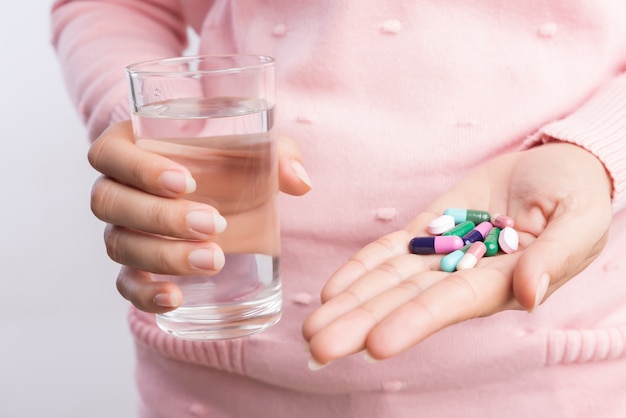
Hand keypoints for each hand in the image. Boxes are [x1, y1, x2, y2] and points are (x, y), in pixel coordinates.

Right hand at [88, 120, 311, 312]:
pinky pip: (125, 283)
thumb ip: (278, 154)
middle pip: (110, 203)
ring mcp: (122, 229)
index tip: (186, 182)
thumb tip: (301, 182)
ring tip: (213, 261)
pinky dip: (145, 294)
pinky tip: (174, 299)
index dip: (139, 169)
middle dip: (160, 217)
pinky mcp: (136, 265)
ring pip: (119, 244)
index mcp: (132, 146)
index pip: (110, 154)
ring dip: (162, 255)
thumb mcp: (254, 148)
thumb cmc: (230, 159)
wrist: (223, 190)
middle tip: (213, 224)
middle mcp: (117, 188)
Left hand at [302, 142, 611, 366]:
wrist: (556, 167)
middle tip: (317, 347)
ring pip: (388, 282)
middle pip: (405, 303)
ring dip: (350, 304)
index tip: (375, 344)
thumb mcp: (578, 224)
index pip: (450, 306)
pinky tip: (332, 291)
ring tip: (312, 328)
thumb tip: (528, 294)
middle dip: (361, 324)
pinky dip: (361, 269)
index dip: (413, 323)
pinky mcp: (428, 229)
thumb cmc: (577, 197)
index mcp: (501, 283)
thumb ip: (554, 257)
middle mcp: (463, 276)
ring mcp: (441, 253)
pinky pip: (390, 251)